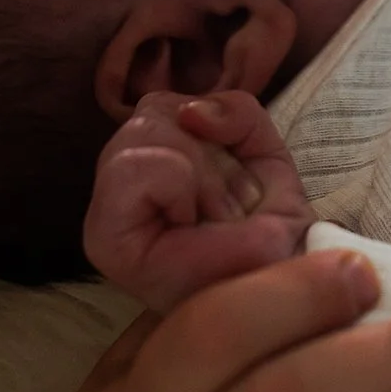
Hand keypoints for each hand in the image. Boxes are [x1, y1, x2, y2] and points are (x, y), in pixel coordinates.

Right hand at [86, 91, 314, 311]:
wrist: (288, 287)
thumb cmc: (272, 232)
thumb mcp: (263, 153)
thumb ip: (235, 112)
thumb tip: (189, 111)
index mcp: (147, 167)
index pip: (163, 104)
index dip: (211, 129)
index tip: (233, 185)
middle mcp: (116, 187)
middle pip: (154, 111)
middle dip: (213, 155)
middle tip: (229, 208)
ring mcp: (103, 213)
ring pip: (147, 130)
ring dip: (203, 173)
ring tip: (214, 219)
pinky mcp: (103, 237)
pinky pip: (140, 164)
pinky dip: (181, 183)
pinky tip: (193, 221)